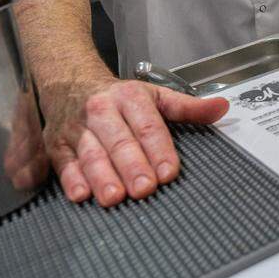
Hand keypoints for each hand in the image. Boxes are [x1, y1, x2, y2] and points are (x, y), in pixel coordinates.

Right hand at [41, 75, 228, 206]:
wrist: (69, 81)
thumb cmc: (119, 97)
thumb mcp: (155, 95)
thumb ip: (188, 107)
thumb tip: (221, 108)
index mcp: (130, 97)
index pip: (148, 124)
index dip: (159, 149)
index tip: (169, 171)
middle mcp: (102, 111)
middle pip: (119, 140)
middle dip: (132, 165)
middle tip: (144, 188)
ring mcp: (78, 129)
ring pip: (91, 153)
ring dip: (102, 176)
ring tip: (115, 197)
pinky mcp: (57, 145)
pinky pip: (64, 163)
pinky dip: (71, 180)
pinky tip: (82, 195)